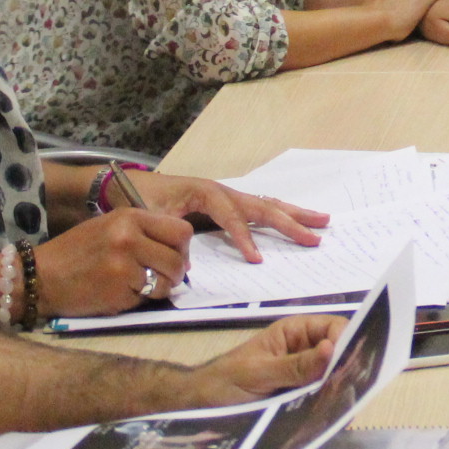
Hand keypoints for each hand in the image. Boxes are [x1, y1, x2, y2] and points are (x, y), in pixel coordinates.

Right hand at [31, 209, 195, 315]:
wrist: (40, 277)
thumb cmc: (75, 251)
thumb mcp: (110, 226)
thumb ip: (144, 233)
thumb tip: (180, 254)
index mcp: (129, 217)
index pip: (181, 230)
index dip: (182, 247)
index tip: (175, 255)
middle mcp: (129, 239)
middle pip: (177, 259)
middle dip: (175, 272)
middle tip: (162, 276)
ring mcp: (124, 268)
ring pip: (165, 283)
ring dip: (158, 289)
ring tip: (137, 285)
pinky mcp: (118, 293)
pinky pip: (145, 300)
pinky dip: (136, 300)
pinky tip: (118, 292)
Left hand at [121, 170, 324, 262]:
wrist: (125, 185)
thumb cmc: (138, 200)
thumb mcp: (150, 218)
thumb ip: (170, 236)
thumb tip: (189, 262)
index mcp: (205, 192)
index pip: (232, 216)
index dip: (244, 237)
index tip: (257, 260)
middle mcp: (222, 191)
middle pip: (261, 205)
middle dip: (289, 221)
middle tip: (315, 235)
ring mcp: (227, 196)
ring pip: (265, 204)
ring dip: (293, 214)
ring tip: (322, 220)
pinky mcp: (226, 204)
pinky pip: (258, 208)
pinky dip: (279, 214)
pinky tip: (295, 219)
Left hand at [189, 313, 349, 405]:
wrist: (198, 408)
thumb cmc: (224, 382)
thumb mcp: (259, 373)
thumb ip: (296, 365)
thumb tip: (332, 350)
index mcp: (295, 332)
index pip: (334, 327)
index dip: (346, 342)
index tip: (349, 366)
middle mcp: (304, 351)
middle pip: (340, 353)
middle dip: (347, 369)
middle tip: (349, 391)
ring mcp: (304, 376)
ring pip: (334, 378)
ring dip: (339, 391)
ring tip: (341, 408)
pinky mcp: (301, 399)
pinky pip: (323, 398)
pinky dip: (328, 407)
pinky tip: (331, 418)